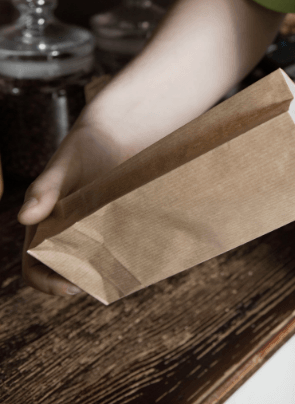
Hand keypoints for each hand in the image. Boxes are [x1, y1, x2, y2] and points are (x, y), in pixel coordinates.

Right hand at [18, 120, 128, 296]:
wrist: (116, 137)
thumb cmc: (82, 150)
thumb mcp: (64, 168)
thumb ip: (44, 190)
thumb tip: (23, 218)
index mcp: (44, 227)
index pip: (36, 267)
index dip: (48, 283)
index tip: (71, 287)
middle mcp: (67, 235)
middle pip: (69, 272)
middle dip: (83, 282)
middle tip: (104, 282)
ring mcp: (94, 234)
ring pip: (95, 265)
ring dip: (106, 273)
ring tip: (124, 271)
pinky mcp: (117, 229)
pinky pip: (118, 250)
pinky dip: (125, 257)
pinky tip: (141, 256)